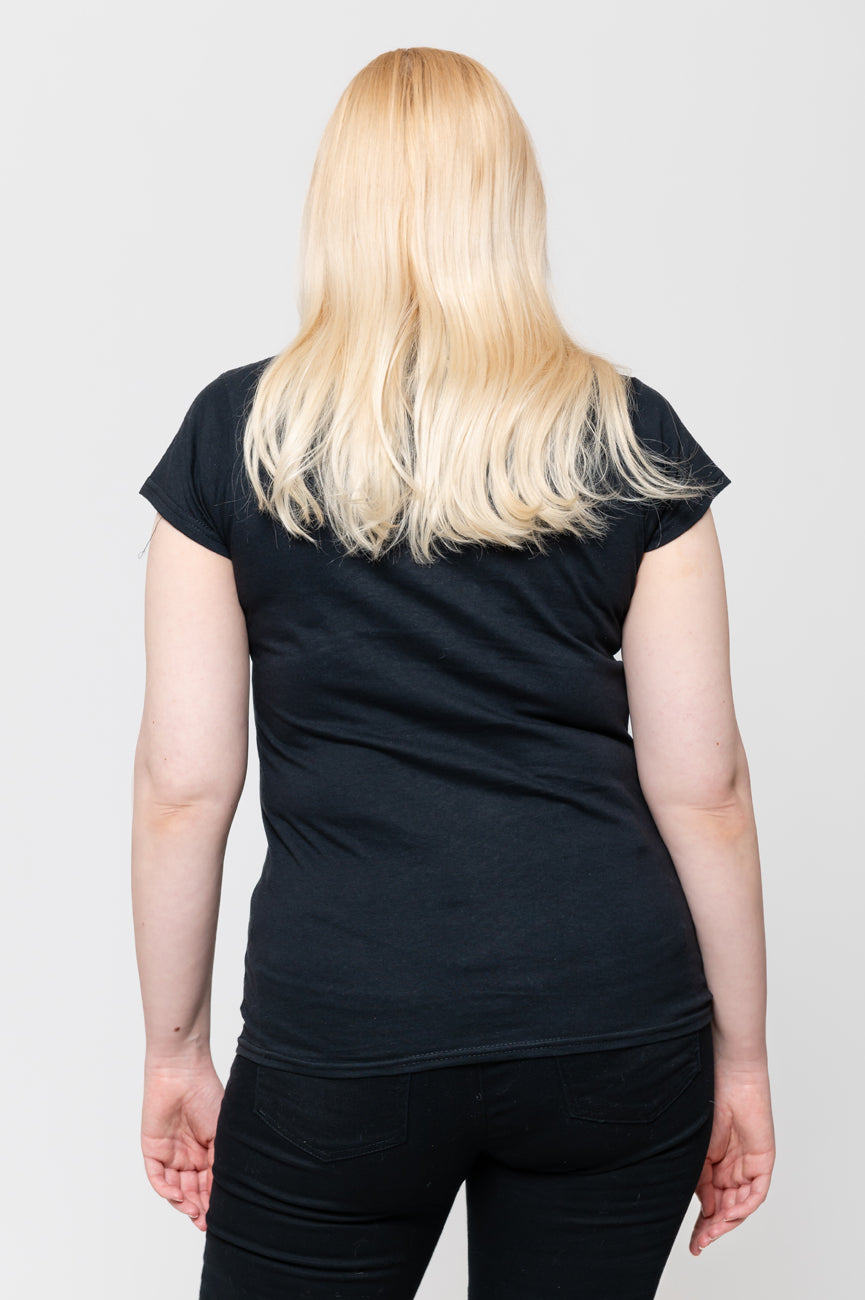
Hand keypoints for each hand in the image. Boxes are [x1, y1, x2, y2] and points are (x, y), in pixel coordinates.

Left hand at [141, 1057, 224, 1232]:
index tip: (221, 1217)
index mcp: (207, 1150)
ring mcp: (170, 1153)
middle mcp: (188, 1155)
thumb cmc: (207, 1095)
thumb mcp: (220, 1134)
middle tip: (206, 1221)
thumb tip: (221, 1194)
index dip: (213, 1201)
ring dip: (183, 1202)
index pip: (209, 1182)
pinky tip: (179, 1196)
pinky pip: (157, 1177)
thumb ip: (218, 1163)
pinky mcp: (152, 1149)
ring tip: (194, 1211)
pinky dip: (166, 1190)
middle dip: (199, 1207)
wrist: (183, 1072)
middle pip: (192, 1190)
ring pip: (174, 1188)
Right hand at [690, 1063, 774, 1255]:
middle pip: (725, 1207)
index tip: (692, 1243)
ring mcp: (748, 1163)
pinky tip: (727, 1216)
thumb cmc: (705, 1095)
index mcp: (713, 1161)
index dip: (702, 1223)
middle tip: (698, 1244)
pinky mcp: (763, 1159)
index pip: (709, 1199)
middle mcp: (732, 1166)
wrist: (727, 1071)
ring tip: (708, 1234)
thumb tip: (703, 1208)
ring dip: (725, 1222)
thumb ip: (698, 1177)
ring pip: (740, 1204)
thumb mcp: (695, 1146)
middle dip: (712, 1228)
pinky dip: (743, 1207)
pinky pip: (756, 1192)